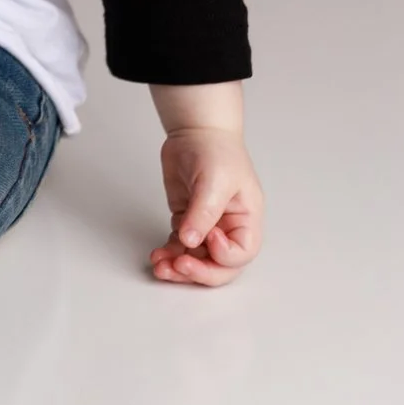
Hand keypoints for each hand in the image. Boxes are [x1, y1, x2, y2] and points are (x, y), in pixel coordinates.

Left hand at [149, 125, 265, 286]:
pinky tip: (157, 256)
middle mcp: (228, 229)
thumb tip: (190, 241)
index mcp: (246, 221)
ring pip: (196, 259)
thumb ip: (203, 212)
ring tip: (160, 266)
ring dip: (179, 267)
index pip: (241, 254)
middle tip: (178, 267)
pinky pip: (179, 246)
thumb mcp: (215, 181)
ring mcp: (206, 227)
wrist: (195, 133)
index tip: (207, 237)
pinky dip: (169, 253)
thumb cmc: (217, 151)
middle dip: (199, 272)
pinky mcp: (186, 221)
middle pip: (220, 266)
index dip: (224, 255)